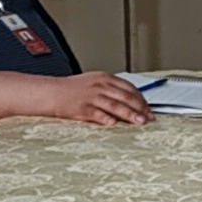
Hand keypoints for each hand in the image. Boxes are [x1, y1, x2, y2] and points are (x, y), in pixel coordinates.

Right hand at [20, 70, 152, 126]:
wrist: (52, 92)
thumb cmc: (73, 89)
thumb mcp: (95, 83)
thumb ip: (112, 89)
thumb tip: (131, 100)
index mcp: (105, 78)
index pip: (129, 88)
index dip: (141, 99)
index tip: (149, 109)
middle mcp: (100, 86)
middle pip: (125, 97)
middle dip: (140, 108)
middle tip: (149, 118)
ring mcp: (91, 97)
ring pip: (115, 105)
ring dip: (129, 114)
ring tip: (139, 122)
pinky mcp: (82, 108)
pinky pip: (97, 113)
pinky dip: (106, 118)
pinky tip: (114, 123)